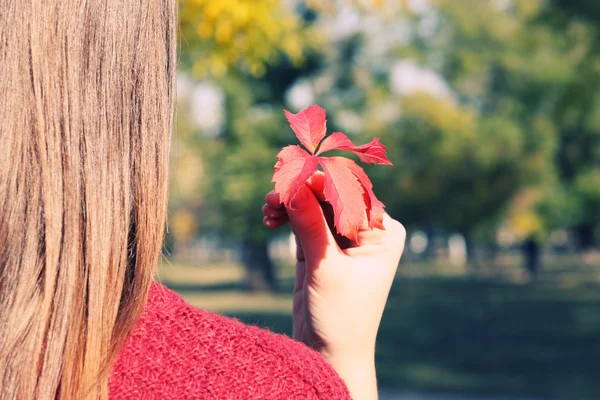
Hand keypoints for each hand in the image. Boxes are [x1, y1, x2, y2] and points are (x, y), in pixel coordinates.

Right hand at [263, 172, 404, 398]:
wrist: (331, 354)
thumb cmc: (341, 317)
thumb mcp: (325, 268)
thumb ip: (309, 225)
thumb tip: (293, 186)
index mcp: (383, 231)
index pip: (350, 194)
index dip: (318, 182)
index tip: (289, 177)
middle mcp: (367, 231)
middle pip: (330, 196)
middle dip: (300, 193)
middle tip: (272, 195)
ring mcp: (344, 238)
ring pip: (314, 206)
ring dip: (290, 204)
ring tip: (267, 209)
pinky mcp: (322, 247)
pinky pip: (304, 221)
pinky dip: (287, 216)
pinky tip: (270, 218)